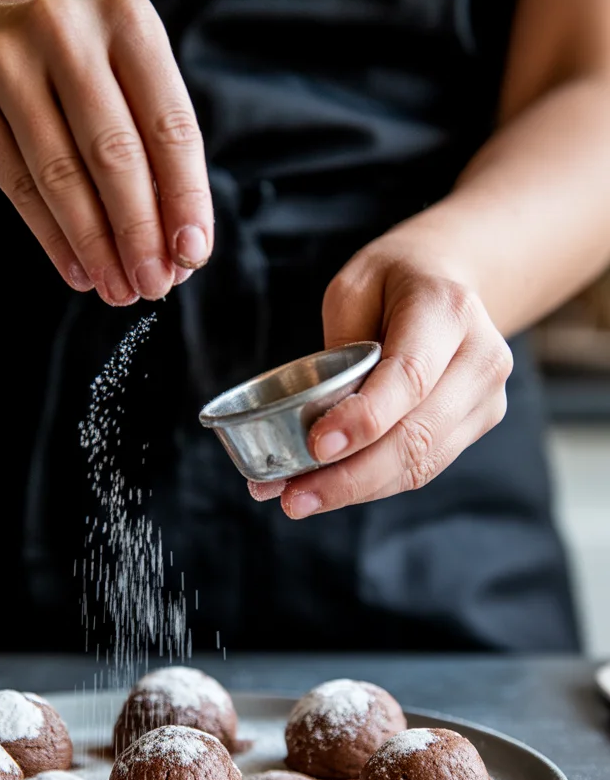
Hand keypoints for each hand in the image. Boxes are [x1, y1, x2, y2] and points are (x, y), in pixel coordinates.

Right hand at [0, 0, 212, 304]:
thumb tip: (179, 255)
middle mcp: (69, 30)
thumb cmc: (69, 82)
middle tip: (153, 285)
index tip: (192, 255)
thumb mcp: (121, 93)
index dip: (186, 197)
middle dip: (139, 231)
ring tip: (118, 289)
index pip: (171, 125)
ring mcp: (10, 60)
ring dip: (96, 246)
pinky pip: (19, 187)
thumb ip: (154, 161)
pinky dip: (54, 239)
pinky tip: (78, 273)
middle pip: (115, 153)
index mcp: (129, 21)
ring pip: (62, 174)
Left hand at [248, 232, 512, 516]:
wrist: (450, 279)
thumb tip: (317, 424)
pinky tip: (329, 491)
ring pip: (421, 462)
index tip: (317, 446)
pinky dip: (373, 485)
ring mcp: (485, 397)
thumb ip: (340, 349)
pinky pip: (422, 467)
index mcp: (447, 309)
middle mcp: (480, 357)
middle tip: (294, 497)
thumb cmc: (392, 282)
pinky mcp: (477, 424)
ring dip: (357, 489)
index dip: (365, 419)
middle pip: (418, 434)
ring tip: (299, 500)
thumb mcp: (354, 289)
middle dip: (352, 475)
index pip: (409, 376)